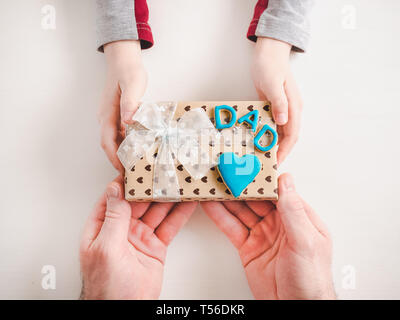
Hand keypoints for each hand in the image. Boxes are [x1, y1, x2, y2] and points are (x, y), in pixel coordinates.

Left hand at [80, 178, 196, 299]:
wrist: (126, 310)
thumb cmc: (107, 286)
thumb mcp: (107, 248)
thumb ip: (114, 217)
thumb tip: (114, 189)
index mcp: (103, 227)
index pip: (115, 196)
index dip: (127, 180)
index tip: (139, 163)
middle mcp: (122, 229)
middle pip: (139, 201)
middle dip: (152, 185)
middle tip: (166, 169)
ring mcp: (140, 237)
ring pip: (157, 211)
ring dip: (169, 197)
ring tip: (181, 181)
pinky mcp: (156, 246)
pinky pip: (169, 227)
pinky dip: (179, 215)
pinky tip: (187, 204)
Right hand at [98, 40, 146, 171]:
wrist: (123, 60)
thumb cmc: (128, 71)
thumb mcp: (132, 85)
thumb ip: (130, 103)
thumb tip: (127, 122)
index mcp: (107, 114)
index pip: (107, 142)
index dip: (114, 157)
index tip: (123, 170)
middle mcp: (106, 118)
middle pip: (109, 145)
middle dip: (118, 160)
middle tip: (132, 172)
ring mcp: (110, 117)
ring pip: (114, 140)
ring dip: (123, 153)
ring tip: (136, 164)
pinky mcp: (116, 115)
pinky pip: (119, 134)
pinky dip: (127, 143)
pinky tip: (139, 147)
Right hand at [201, 173, 334, 299]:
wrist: (295, 308)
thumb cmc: (311, 279)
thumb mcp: (305, 241)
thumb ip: (293, 210)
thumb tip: (286, 180)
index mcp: (298, 217)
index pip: (277, 191)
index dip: (261, 178)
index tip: (247, 164)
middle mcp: (279, 223)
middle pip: (255, 199)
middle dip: (239, 186)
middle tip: (223, 171)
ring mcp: (262, 234)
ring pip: (241, 211)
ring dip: (226, 198)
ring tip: (212, 184)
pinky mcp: (248, 247)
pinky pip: (232, 228)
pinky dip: (220, 217)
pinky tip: (210, 206)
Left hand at [252, 37, 302, 164]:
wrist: (268, 52)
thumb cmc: (270, 65)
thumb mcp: (272, 84)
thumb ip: (278, 103)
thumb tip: (283, 121)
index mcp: (293, 106)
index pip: (292, 135)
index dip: (285, 150)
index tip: (277, 161)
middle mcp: (291, 110)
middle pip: (288, 137)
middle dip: (280, 151)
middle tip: (268, 164)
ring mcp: (283, 108)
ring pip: (280, 133)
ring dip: (273, 144)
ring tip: (263, 156)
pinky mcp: (274, 106)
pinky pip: (273, 125)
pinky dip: (268, 134)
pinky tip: (259, 141)